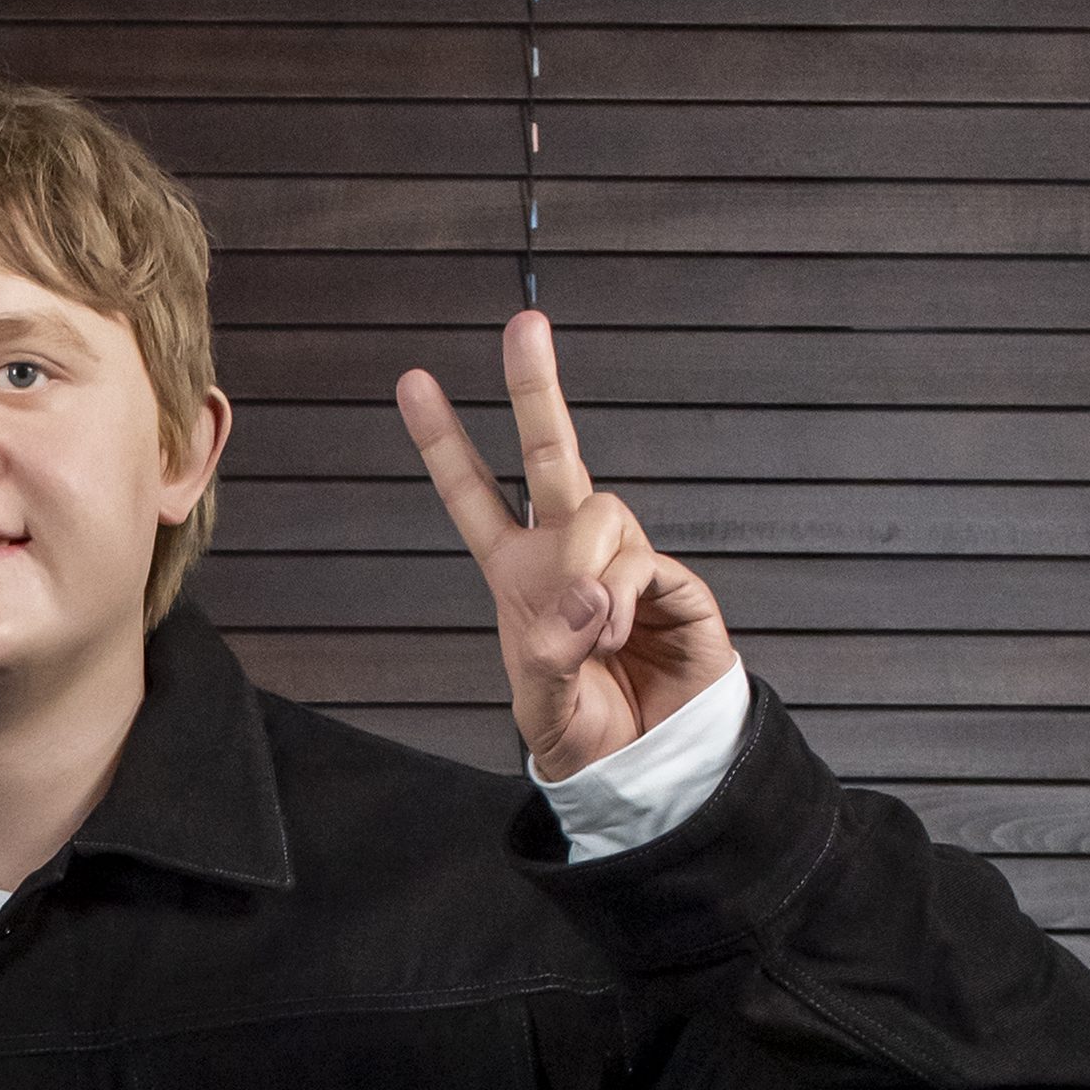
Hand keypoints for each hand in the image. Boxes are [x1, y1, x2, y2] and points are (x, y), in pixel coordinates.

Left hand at [396, 311, 736, 782]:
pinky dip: (623, 600)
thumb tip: (589, 594)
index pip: (475, 496)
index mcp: (519, 574)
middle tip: (526, 323)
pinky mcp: (674, 582)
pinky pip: (642, 562)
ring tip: (593, 636)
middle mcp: (570, 554)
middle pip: (552, 454)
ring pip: (601, 514)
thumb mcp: (541, 701)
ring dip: (588, 575)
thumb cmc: (583, 728)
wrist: (646, 766)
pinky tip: (621, 636)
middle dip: (537, 387)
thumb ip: (553, 650)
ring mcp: (625, 561)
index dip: (445, 443)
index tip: (414, 381)